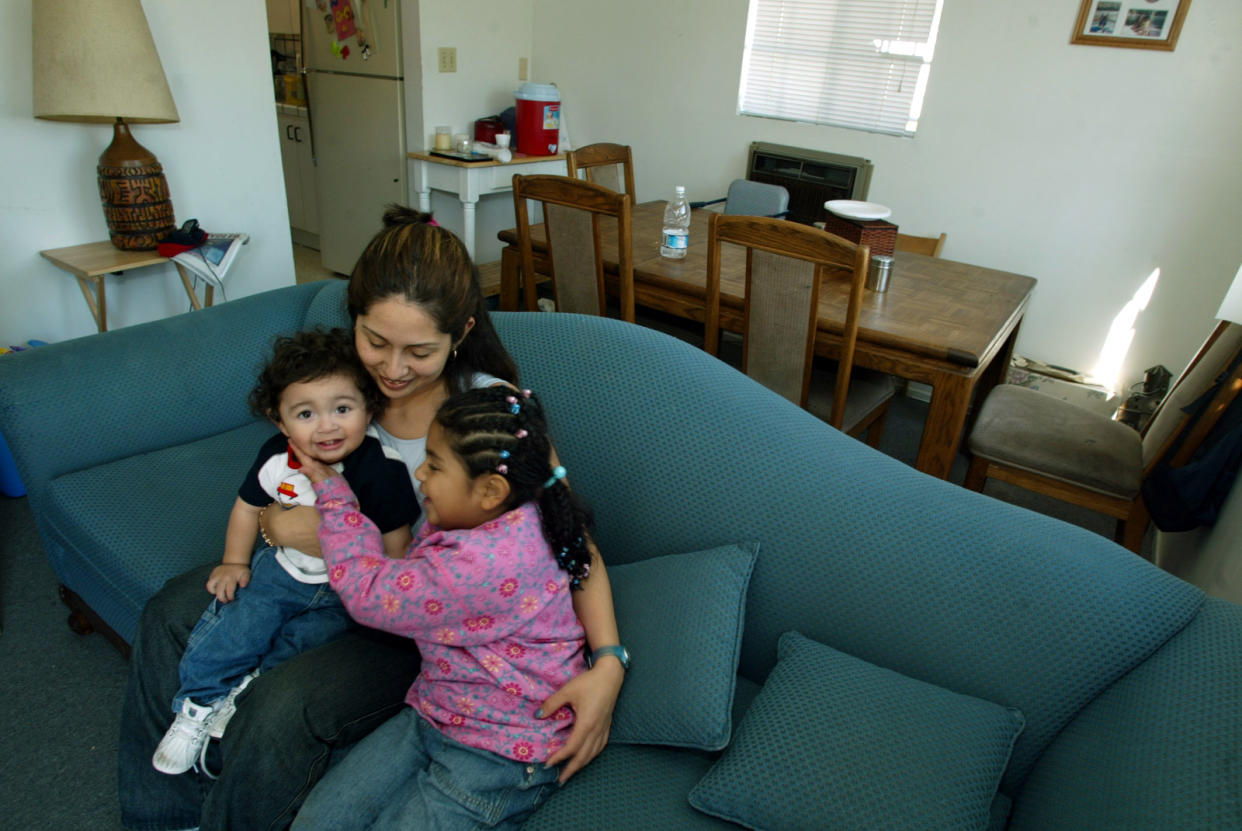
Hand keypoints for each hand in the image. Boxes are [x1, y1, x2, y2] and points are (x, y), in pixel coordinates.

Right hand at [206, 563, 250, 602]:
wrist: (234, 562)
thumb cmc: (241, 570)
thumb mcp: (246, 574)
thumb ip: (246, 580)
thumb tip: (243, 586)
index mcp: (231, 577)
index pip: (229, 591)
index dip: (230, 597)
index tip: (232, 599)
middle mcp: (222, 576)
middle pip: (219, 591)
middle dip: (222, 598)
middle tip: (226, 600)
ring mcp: (216, 575)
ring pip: (210, 585)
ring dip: (214, 592)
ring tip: (220, 595)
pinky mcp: (212, 574)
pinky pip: (209, 583)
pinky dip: (211, 588)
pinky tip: (216, 590)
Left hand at [286, 438, 337, 483]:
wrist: (337, 491)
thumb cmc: (329, 485)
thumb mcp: (320, 480)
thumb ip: (311, 474)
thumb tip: (300, 469)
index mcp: (311, 468)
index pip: (301, 456)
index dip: (295, 448)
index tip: (290, 440)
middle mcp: (312, 467)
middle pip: (303, 455)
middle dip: (297, 447)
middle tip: (293, 438)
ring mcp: (317, 467)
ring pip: (308, 457)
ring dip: (303, 450)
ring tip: (300, 442)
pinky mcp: (323, 468)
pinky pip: (314, 459)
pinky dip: (311, 454)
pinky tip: (312, 451)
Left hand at [538, 660, 623, 781]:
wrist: (611, 675)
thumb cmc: (589, 682)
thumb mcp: (568, 690)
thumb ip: (552, 704)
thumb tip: (537, 715)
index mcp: (586, 724)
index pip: (571, 748)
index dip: (559, 757)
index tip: (548, 764)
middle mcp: (596, 730)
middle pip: (583, 756)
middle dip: (571, 770)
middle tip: (560, 780)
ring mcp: (603, 729)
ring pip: (593, 753)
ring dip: (582, 765)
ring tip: (572, 772)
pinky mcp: (607, 725)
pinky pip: (600, 746)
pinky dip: (592, 755)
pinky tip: (587, 756)